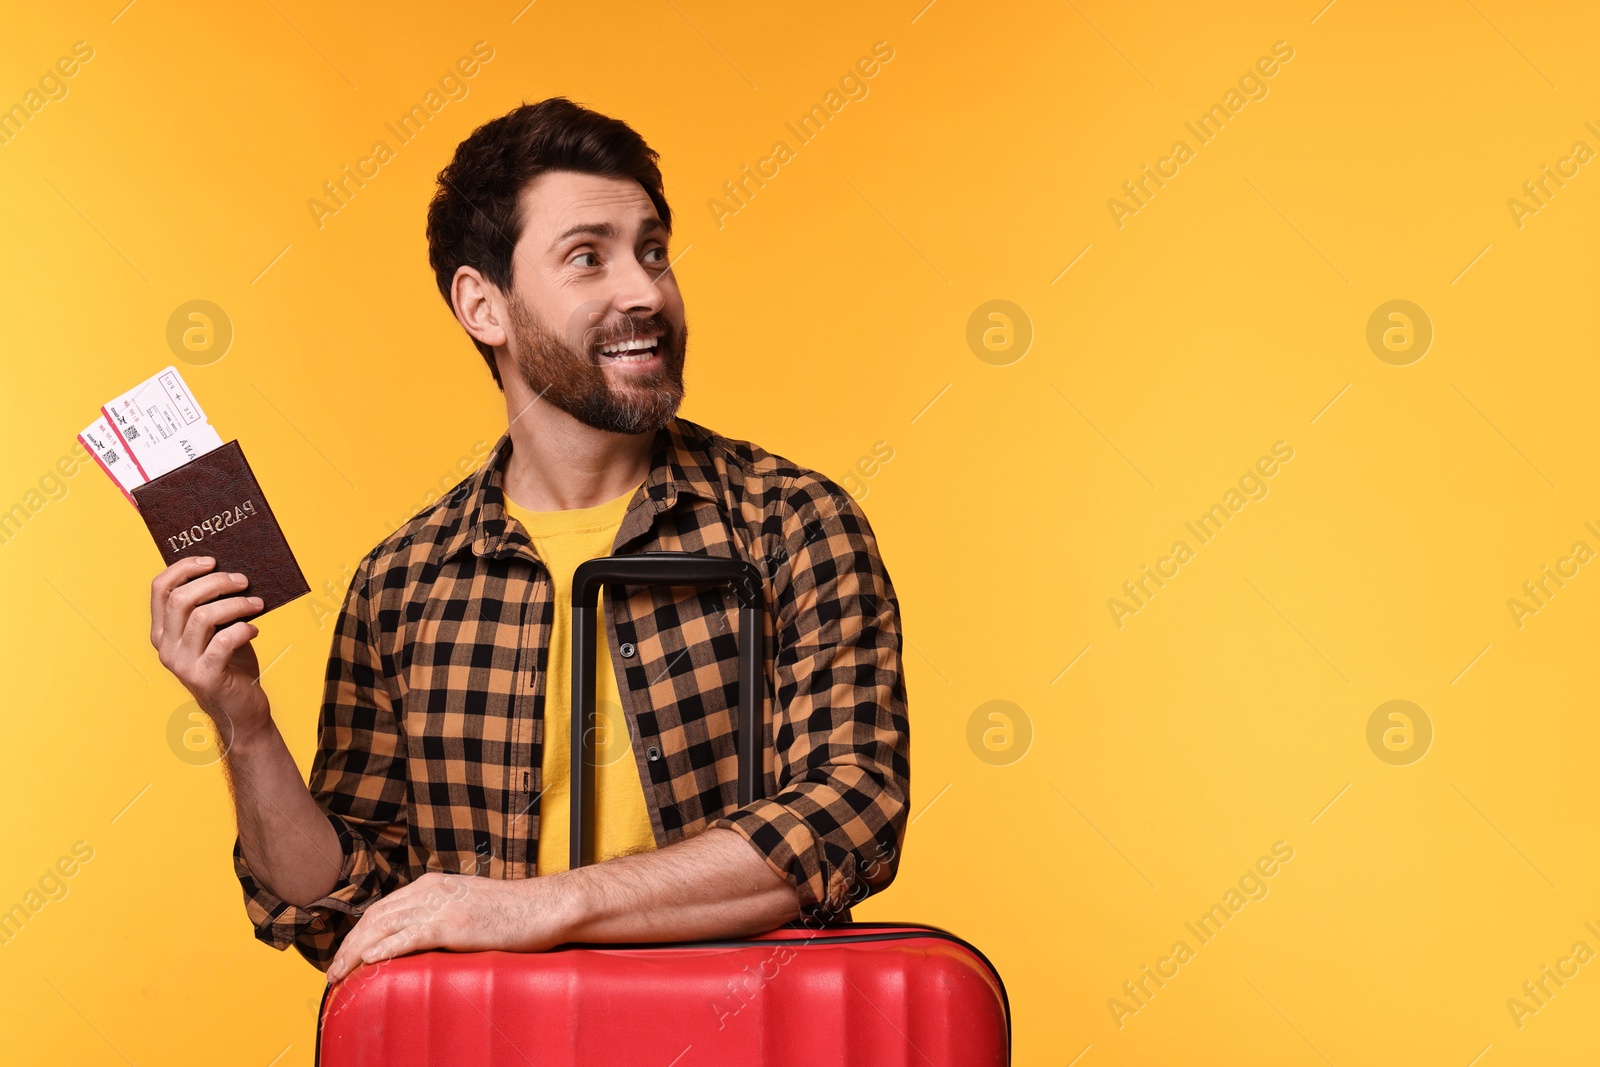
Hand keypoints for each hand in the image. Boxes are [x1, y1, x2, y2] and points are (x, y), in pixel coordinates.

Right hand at [150, 556, 269, 747]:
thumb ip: (212, 606)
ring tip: (256, 604)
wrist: (240, 708)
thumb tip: (230, 571)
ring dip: (235, 604)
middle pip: (182, 598)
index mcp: (162, 631)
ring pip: (202, 616)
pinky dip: (242, 629)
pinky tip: (254, 629)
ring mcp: (182, 663)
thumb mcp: (215, 631)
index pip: (160, 589)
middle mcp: (166, 647)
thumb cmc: (231, 663)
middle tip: (243, 580)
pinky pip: (222, 642)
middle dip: (216, 582)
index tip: (212, 561)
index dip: (183, 568)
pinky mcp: (205, 677)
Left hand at [325, 871, 575, 983]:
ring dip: (356, 952)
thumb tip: (420, 937)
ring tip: (339, 973)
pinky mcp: (452, 924)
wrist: (543, 907)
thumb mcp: (468, 905)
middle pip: (375, 917)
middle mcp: (431, 890)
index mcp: (433, 884)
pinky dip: (384, 949)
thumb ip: (442, 913)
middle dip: (348, 945)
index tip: (345, 955)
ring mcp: (441, 906)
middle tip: (332, 971)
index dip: (358, 933)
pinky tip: (368, 962)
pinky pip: (408, 937)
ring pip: (384, 926)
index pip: (383, 908)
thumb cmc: (512, 912)